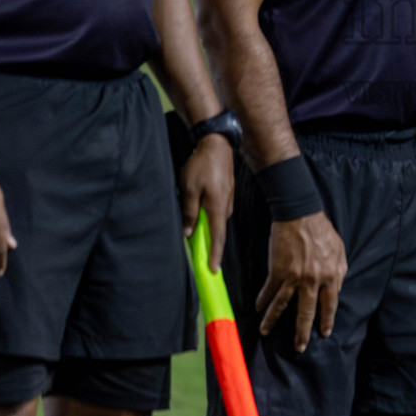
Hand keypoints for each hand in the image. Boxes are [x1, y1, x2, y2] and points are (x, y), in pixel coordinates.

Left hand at [180, 133, 234, 272]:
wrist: (216, 145)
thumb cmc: (201, 165)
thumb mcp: (189, 189)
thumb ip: (189, 212)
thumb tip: (188, 232)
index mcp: (217, 208)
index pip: (217, 238)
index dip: (215, 255)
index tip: (213, 270)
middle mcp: (226, 207)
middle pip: (217, 232)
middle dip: (209, 246)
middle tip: (201, 260)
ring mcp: (227, 200)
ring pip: (215, 221)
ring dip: (207, 230)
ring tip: (195, 237)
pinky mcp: (226, 194)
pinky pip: (217, 212)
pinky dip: (209, 219)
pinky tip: (199, 216)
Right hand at [257, 211, 346, 352]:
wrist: (300, 214)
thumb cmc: (322, 230)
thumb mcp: (340, 250)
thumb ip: (340, 272)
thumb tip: (338, 290)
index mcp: (331, 276)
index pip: (329, 304)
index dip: (326, 320)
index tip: (324, 332)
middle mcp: (313, 280)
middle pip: (306, 311)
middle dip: (302, 332)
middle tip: (299, 347)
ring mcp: (294, 276)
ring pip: (282, 304)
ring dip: (272, 320)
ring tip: (266, 332)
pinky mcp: (278, 270)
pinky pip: (269, 289)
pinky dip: (263, 300)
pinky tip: (258, 308)